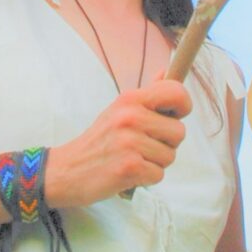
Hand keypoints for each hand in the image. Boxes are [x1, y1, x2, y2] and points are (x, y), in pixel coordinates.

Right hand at [44, 80, 192, 206]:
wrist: (68, 170)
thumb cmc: (99, 141)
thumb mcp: (119, 110)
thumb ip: (147, 94)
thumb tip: (167, 72)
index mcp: (130, 99)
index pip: (176, 92)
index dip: (184, 106)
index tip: (174, 116)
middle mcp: (131, 117)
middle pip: (179, 132)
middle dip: (166, 144)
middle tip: (143, 146)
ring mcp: (130, 142)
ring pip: (170, 156)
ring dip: (155, 163)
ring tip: (133, 158)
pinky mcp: (130, 167)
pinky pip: (159, 174)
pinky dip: (146, 178)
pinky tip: (129, 172)